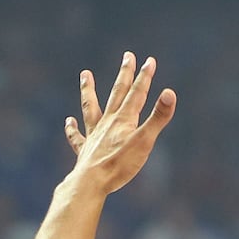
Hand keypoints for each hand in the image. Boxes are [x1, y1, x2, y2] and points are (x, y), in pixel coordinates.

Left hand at [64, 52, 176, 196]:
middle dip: (124, 75)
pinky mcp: (85, 150)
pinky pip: (77, 137)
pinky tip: (69, 121)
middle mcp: (108, 122)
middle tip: (127, 56)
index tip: (150, 61)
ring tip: (84, 74)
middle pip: (117, 93)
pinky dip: (72, 129)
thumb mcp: (145, 141)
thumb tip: (170, 93)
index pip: (137, 93)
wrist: (92, 182)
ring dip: (88, 90)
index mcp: (124, 119)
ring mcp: (94, 135)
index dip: (145, 77)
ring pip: (91, 107)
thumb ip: (158, 117)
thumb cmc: (120, 164)